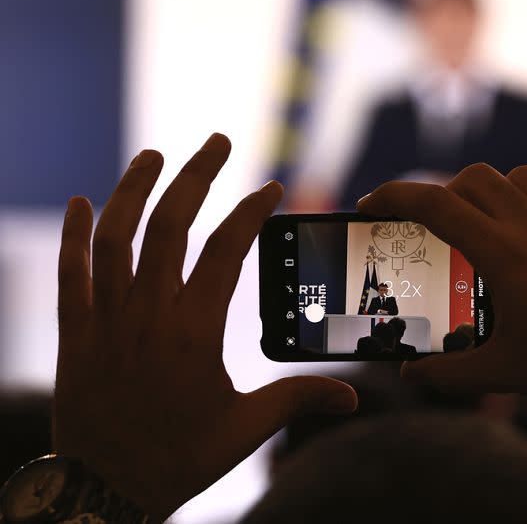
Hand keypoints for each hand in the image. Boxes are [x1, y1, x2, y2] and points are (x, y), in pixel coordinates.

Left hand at [55, 134, 356, 518]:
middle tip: (216, 142)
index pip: (226, 251)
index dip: (250, 212)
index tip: (269, 189)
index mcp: (195, 331)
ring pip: (116, 238)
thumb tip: (352, 400)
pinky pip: (70, 273)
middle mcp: (149, 314)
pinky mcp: (76, 332)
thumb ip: (298, 400)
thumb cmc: (178, 458)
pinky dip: (73, 235)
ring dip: (133, 190)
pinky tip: (81, 203)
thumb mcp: (245, 429)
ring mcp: (107, 319)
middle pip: (171, 226)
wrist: (104, 489)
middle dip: (196, 177)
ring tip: (153, 156)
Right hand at [357, 163, 526, 410]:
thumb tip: (409, 371)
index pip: (437, 205)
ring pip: (519, 177)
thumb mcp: (504, 371)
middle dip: (440, 191)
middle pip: (474, 179)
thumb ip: (447, 370)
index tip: (372, 202)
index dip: (395, 196)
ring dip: (489, 190)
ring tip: (479, 223)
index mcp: (507, 256)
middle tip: (428, 223)